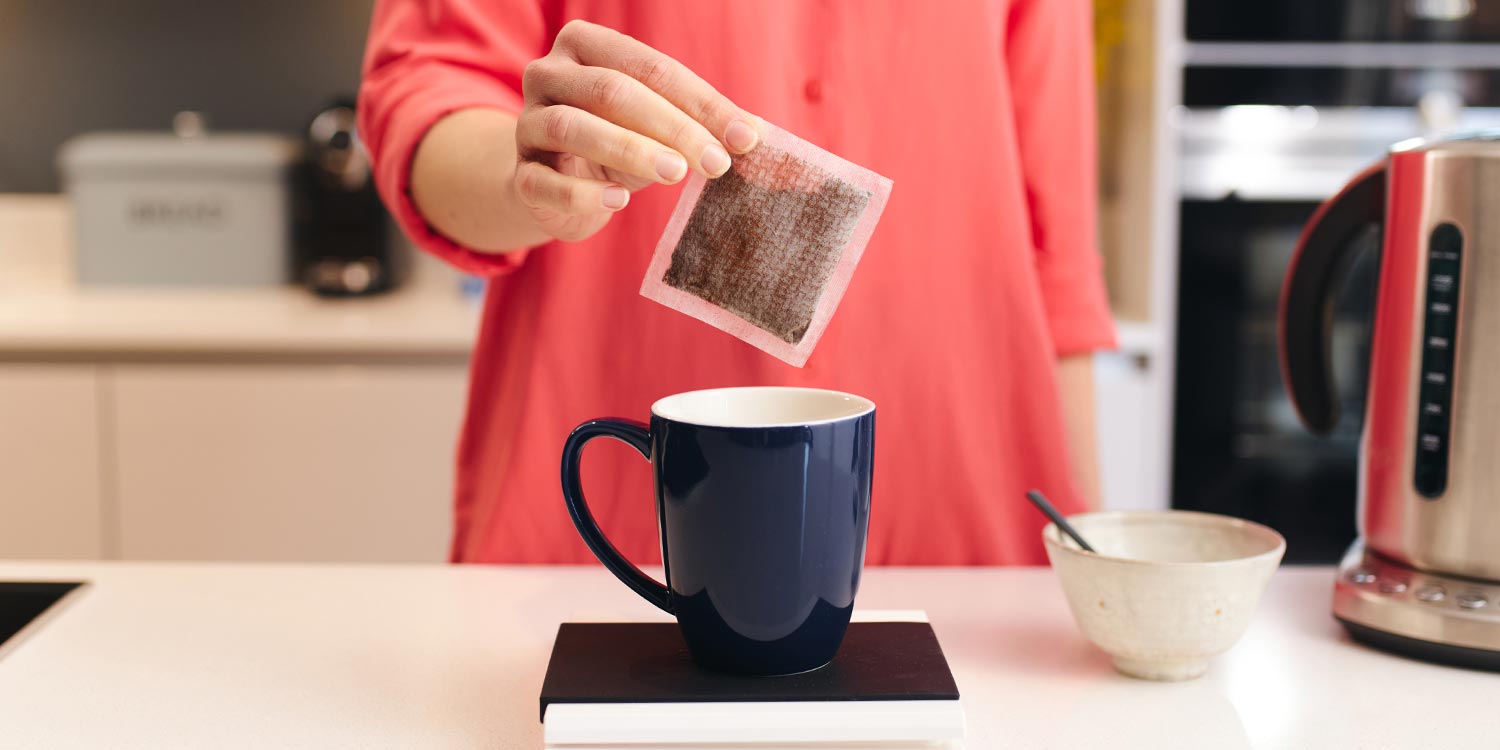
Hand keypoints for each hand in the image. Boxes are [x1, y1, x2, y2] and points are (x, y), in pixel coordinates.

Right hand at [513, 20, 760, 241]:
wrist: (557, 184)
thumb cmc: (617, 141)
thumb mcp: (658, 124)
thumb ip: (698, 122)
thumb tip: (754, 133)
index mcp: (585, 45)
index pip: (650, 68)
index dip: (701, 103)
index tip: (745, 137)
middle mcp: (547, 73)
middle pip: (613, 92)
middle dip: (672, 127)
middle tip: (716, 162)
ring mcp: (527, 123)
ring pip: (574, 127)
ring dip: (630, 150)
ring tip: (676, 173)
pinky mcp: (519, 173)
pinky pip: (545, 180)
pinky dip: (584, 191)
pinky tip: (619, 201)